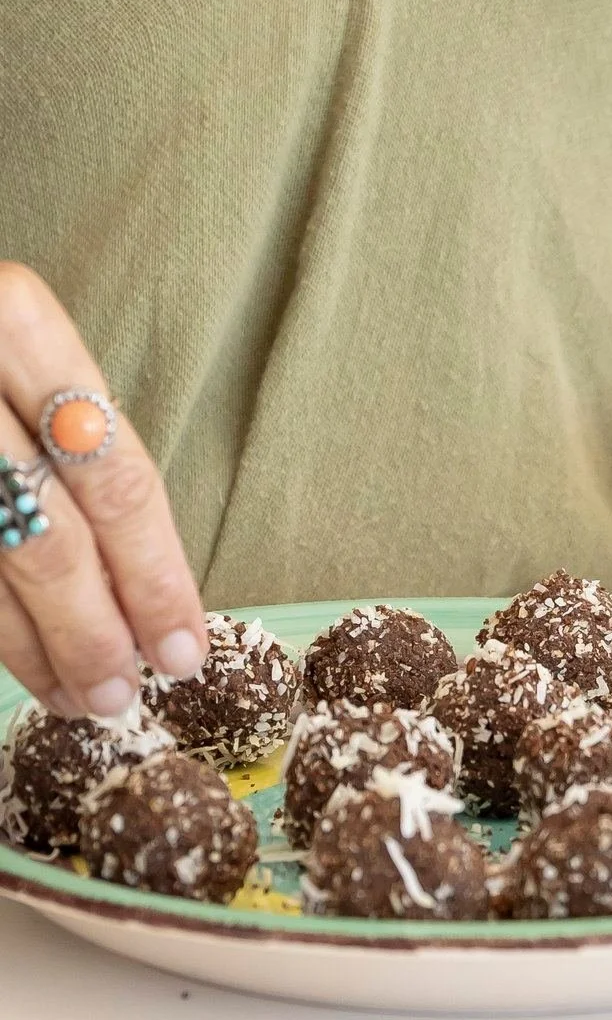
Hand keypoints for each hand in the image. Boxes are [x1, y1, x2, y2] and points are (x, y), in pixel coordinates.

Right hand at [0, 264, 206, 716]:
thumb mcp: (24, 355)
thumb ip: (77, 445)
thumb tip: (146, 586)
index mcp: (15, 321)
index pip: (116, 475)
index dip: (157, 574)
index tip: (186, 648)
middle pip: (50, 535)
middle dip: (95, 631)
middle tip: (127, 698)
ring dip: (38, 648)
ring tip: (82, 697)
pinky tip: (24, 664)